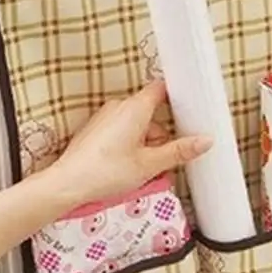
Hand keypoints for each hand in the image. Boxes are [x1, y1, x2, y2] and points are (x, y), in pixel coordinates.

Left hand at [49, 80, 212, 207]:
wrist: (68, 184)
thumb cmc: (104, 172)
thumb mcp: (150, 164)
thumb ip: (179, 151)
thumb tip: (203, 142)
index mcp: (135, 108)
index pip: (161, 89)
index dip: (176, 98)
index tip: (186, 112)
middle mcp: (119, 107)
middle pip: (150, 113)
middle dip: (159, 135)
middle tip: (160, 159)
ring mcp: (105, 117)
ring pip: (135, 124)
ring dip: (144, 142)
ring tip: (140, 169)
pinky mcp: (95, 129)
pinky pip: (120, 131)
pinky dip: (127, 145)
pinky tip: (124, 166)